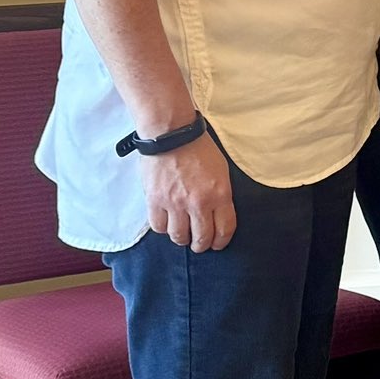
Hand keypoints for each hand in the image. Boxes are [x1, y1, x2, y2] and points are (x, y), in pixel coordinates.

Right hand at [139, 132, 235, 251]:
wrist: (171, 133)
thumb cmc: (198, 148)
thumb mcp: (221, 170)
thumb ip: (220, 194)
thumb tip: (217, 214)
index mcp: (220, 194)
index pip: (224, 229)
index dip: (221, 242)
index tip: (217, 244)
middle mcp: (199, 203)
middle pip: (201, 238)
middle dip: (201, 245)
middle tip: (198, 244)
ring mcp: (175, 203)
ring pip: (178, 236)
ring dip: (181, 238)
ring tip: (181, 233)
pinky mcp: (155, 200)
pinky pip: (158, 227)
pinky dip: (163, 228)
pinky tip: (166, 222)